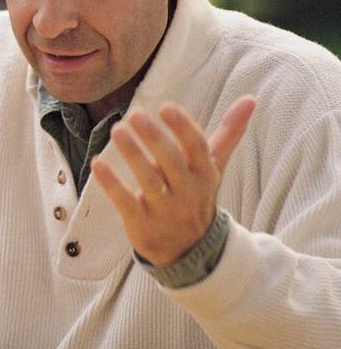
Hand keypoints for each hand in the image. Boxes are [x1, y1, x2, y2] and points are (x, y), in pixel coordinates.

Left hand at [91, 95, 256, 266]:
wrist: (189, 250)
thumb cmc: (196, 196)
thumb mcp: (213, 167)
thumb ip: (228, 133)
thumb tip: (250, 98)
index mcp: (204, 174)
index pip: (197, 147)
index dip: (183, 127)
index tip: (166, 106)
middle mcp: (187, 191)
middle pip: (172, 161)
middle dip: (154, 137)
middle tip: (134, 113)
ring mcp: (165, 209)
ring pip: (149, 181)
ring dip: (133, 155)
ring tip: (117, 131)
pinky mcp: (142, 223)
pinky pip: (125, 202)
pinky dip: (111, 183)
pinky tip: (97, 162)